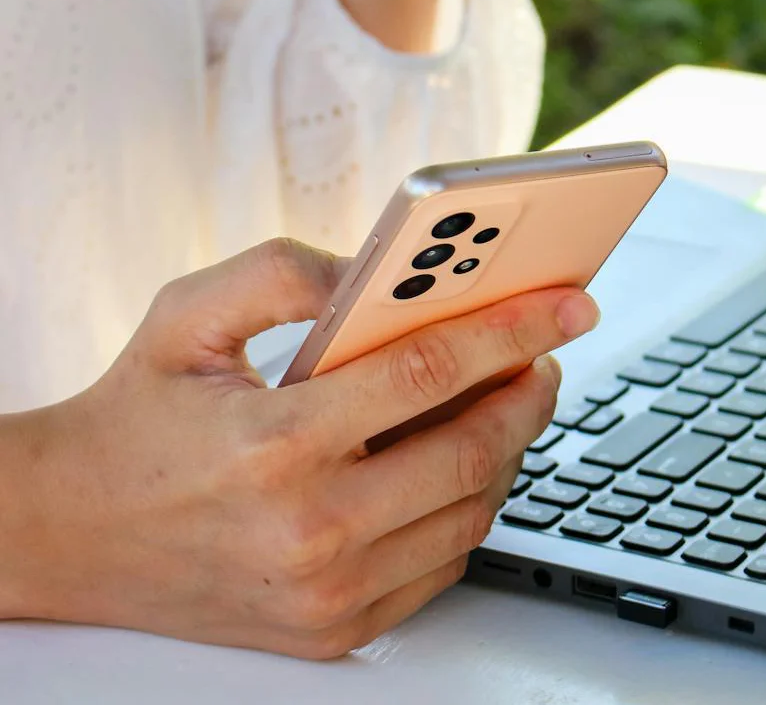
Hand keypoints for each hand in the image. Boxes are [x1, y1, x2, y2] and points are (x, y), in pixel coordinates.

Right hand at [2, 240, 597, 658]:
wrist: (66, 532)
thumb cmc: (132, 415)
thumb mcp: (186, 313)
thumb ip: (284, 272)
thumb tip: (379, 271)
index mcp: (275, 441)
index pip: (430, 372)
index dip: (513, 329)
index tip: (567, 305)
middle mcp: (308, 528)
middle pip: (472, 450)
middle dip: (531, 391)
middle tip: (550, 351)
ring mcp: (325, 591)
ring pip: (471, 512)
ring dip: (511, 449)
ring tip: (513, 399)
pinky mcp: (331, 626)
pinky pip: (443, 565)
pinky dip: (472, 507)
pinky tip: (468, 462)